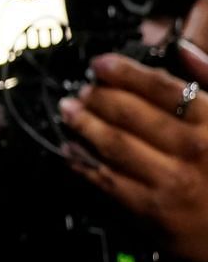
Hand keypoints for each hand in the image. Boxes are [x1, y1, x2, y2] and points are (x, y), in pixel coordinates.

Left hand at [58, 41, 207, 261]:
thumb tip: (183, 49)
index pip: (160, 87)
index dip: (124, 72)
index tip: (101, 64)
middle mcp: (192, 150)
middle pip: (129, 113)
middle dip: (97, 96)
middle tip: (82, 89)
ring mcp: (171, 182)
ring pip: (113, 143)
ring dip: (83, 124)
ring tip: (69, 110)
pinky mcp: (153, 211)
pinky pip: (107, 180)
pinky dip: (83, 161)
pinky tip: (70, 149)